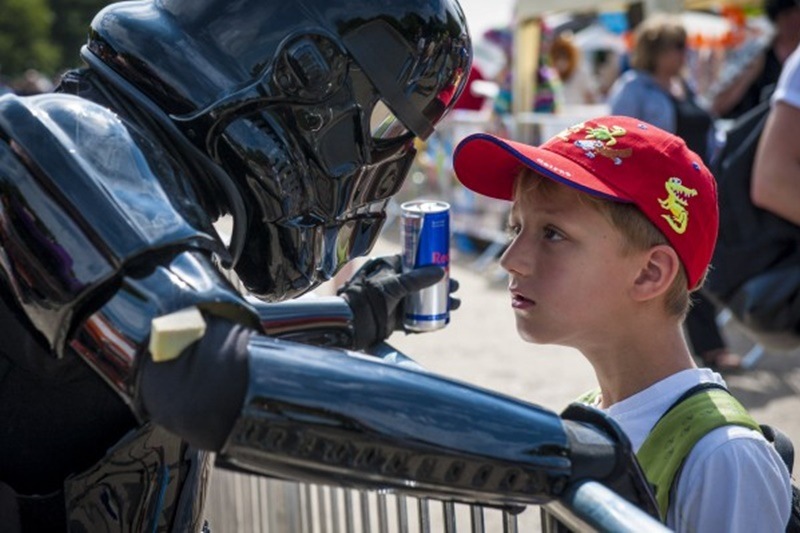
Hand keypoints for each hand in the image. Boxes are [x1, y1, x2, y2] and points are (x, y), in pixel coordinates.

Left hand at [338, 255, 459, 349]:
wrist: (354, 321)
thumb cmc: (369, 296)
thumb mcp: (394, 285)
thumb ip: (416, 279)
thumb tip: (441, 272)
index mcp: (392, 269)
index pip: (416, 262)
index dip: (433, 264)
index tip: (447, 266)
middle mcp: (396, 284)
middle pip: (424, 282)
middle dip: (441, 286)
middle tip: (454, 288)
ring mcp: (397, 301)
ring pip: (423, 300)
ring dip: (440, 303)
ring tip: (454, 305)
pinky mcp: (396, 318)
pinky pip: (417, 318)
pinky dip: (429, 320)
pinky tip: (442, 320)